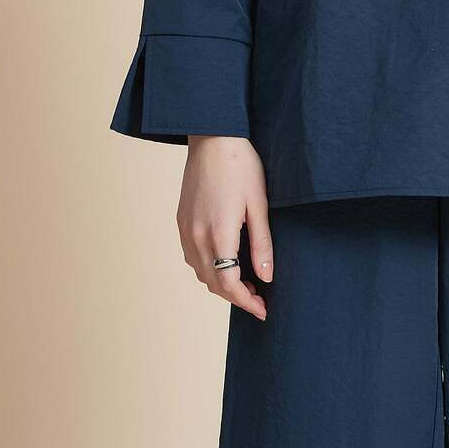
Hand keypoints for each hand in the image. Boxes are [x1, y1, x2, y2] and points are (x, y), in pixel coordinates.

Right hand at [177, 136, 272, 320]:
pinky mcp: (181, 220)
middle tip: (260, 298)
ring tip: (246, 281)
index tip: (263, 310)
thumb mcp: (259, 203)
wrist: (212, 137)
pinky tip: (226, 261)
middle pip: (213, 283)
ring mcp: (185, 228)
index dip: (247, 302)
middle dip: (236, 296)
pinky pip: (192, 256)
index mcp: (218, 233)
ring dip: (221, 284)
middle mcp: (196, 235)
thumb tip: (267, 276)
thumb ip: (262, 243)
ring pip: (200, 272)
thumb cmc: (241, 166)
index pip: (229, 283)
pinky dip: (208, 268)